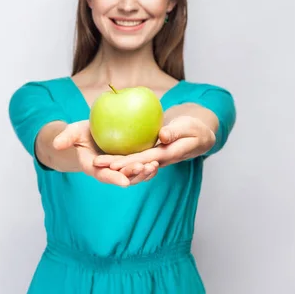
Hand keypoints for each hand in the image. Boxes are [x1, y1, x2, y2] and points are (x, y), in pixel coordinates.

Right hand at [52, 121, 158, 186]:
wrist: (90, 135)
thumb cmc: (80, 134)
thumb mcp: (72, 133)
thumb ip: (66, 138)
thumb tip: (56, 144)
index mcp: (94, 167)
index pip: (104, 175)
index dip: (114, 179)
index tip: (124, 182)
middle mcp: (109, 170)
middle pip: (122, 177)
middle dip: (134, 175)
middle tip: (144, 168)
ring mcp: (120, 167)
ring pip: (134, 174)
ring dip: (144, 173)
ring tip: (154, 165)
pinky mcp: (129, 160)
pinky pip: (140, 165)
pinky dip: (148, 165)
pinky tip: (159, 159)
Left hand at [93, 116, 215, 171]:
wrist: (199, 137)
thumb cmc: (194, 129)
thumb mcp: (188, 127)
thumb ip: (175, 132)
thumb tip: (163, 136)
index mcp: (167, 154)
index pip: (144, 160)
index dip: (128, 162)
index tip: (112, 164)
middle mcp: (158, 160)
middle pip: (133, 165)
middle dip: (114, 166)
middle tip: (96, 163)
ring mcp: (153, 159)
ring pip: (132, 166)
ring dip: (115, 165)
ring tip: (96, 162)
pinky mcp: (150, 155)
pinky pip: (134, 159)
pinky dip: (121, 159)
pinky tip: (106, 154)